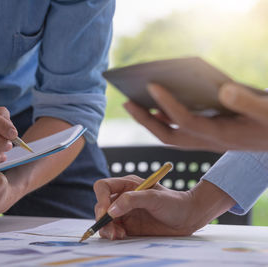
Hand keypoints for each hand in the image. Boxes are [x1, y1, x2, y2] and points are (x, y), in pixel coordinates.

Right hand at [93, 176, 234, 239]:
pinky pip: (113, 230)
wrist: (188, 217)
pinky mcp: (129, 226)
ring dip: (107, 228)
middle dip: (102, 218)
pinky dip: (113, 234)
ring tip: (117, 235)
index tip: (106, 212)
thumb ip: (132, 200)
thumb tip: (111, 210)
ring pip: (105, 219)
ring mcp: (125, 212)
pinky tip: (122, 236)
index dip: (101, 199)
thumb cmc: (174, 202)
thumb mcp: (154, 197)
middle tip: (110, 229)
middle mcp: (122, 198)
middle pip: (101, 205)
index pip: (103, 187)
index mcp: (127, 185)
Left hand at [124, 83, 267, 151]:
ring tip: (134, 102)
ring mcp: (207, 140)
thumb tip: (224, 89)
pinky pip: (180, 130)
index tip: (151, 85)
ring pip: (172, 134)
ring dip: (151, 120)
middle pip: (169, 135)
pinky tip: (157, 105)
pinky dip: (165, 118)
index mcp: (222, 136)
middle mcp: (209, 141)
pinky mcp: (208, 135)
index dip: (168, 105)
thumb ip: (249, 104)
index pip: (186, 122)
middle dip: (146, 120)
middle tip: (126, 102)